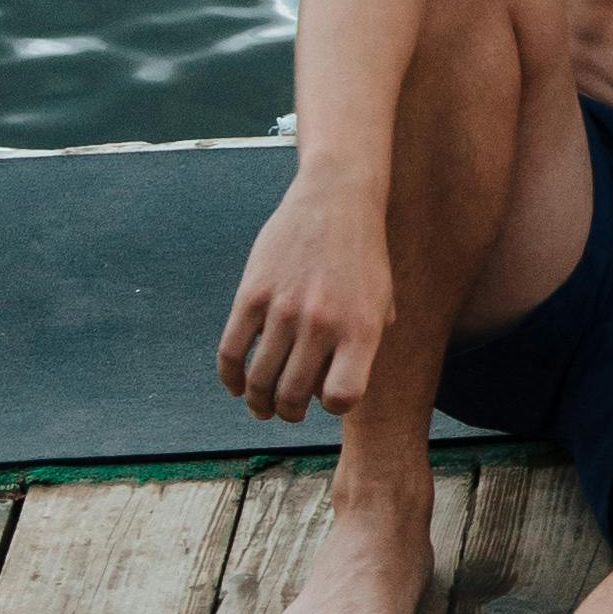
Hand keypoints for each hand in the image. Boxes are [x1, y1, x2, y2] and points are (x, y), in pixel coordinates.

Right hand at [219, 182, 395, 423]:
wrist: (336, 200)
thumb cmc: (363, 257)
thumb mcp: (382, 301)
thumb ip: (366, 346)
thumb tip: (335, 394)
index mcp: (361, 328)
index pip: (342, 397)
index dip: (333, 406)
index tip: (328, 399)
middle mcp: (322, 323)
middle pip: (293, 396)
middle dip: (288, 413)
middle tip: (288, 413)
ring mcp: (283, 309)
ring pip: (259, 380)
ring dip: (258, 403)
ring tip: (262, 407)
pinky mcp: (251, 295)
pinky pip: (231, 352)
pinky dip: (230, 379)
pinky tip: (237, 386)